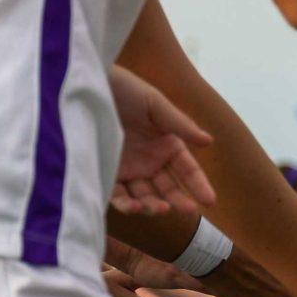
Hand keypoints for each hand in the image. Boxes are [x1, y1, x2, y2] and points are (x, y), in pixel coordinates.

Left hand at [106, 65, 214, 217]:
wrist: (87, 86)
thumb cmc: (124, 89)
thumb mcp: (154, 103)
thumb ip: (179, 125)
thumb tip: (208, 141)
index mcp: (167, 144)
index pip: (187, 170)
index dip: (199, 185)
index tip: (209, 201)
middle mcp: (150, 161)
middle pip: (169, 188)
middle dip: (179, 200)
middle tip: (188, 210)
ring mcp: (129, 170)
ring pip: (145, 196)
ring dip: (154, 206)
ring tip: (160, 209)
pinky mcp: (106, 174)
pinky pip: (118, 195)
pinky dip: (127, 204)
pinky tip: (135, 206)